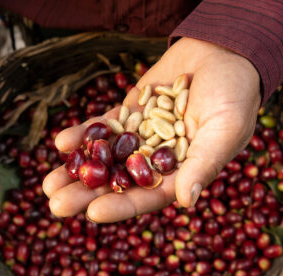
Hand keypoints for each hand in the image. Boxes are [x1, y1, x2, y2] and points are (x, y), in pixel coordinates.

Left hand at [43, 37, 260, 222]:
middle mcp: (155, 159)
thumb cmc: (234, 94)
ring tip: (48, 183)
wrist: (220, 55)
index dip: (122, 205)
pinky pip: (103, 127)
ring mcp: (138, 136)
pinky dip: (84, 135)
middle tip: (56, 205)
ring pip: (104, 158)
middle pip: (118, 181)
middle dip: (88, 193)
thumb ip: (205, 164)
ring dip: (77, 169)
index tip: (93, 213)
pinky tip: (62, 143)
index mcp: (180, 172)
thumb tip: (187, 201)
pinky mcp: (128, 114)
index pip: (149, 196)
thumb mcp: (225, 130)